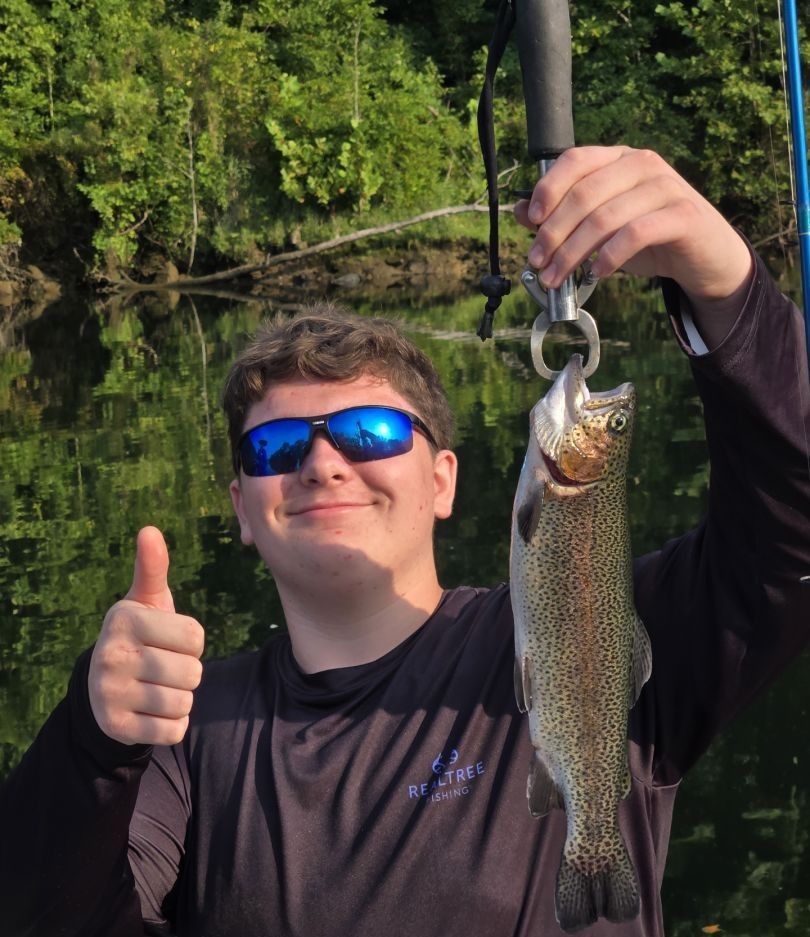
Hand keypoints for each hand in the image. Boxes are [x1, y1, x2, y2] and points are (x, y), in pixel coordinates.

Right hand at [88, 526, 204, 745]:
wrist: (102, 688)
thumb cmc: (140, 635)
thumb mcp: (146, 601)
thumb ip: (153, 567)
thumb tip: (150, 530)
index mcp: (124, 619)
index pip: (196, 637)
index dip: (191, 643)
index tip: (167, 641)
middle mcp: (111, 655)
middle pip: (192, 673)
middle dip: (187, 673)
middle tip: (162, 667)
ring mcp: (110, 694)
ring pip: (183, 702)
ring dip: (180, 699)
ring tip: (157, 688)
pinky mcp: (116, 727)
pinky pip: (173, 730)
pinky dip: (171, 724)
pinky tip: (151, 712)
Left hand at [514, 146, 752, 304]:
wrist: (705, 255)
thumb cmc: (647, 238)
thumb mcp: (601, 226)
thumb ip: (564, 216)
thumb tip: (519, 211)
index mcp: (618, 159)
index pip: (575, 160)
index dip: (548, 189)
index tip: (530, 221)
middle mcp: (642, 164)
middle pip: (584, 194)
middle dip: (553, 233)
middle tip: (537, 263)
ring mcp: (665, 186)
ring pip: (604, 217)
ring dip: (572, 253)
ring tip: (556, 278)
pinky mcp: (683, 214)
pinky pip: (635, 233)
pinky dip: (609, 256)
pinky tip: (597, 274)